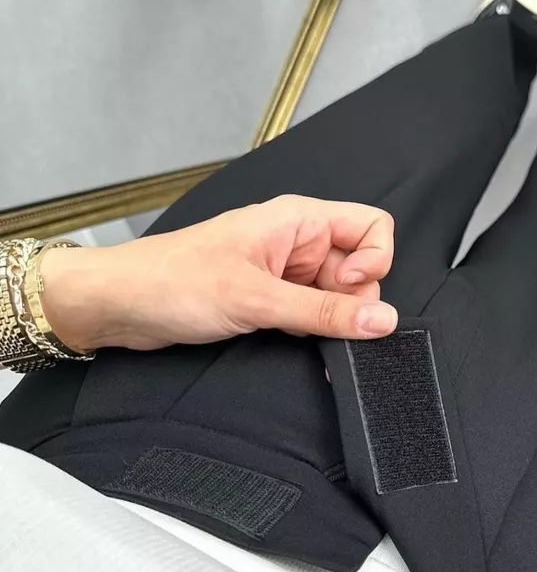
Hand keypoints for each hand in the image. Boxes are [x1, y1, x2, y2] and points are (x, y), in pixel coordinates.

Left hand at [38, 196, 398, 352]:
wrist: (118, 305)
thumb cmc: (172, 281)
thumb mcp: (257, 298)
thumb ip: (324, 311)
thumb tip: (383, 321)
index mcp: (298, 220)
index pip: (372, 227)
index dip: (375, 261)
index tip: (353, 291)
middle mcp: (296, 243)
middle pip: (360, 268)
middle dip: (352, 301)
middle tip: (320, 323)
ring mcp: (283, 274)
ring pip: (337, 297)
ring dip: (330, 322)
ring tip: (296, 335)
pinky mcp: (268, 302)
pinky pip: (310, 316)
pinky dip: (312, 334)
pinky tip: (302, 351)